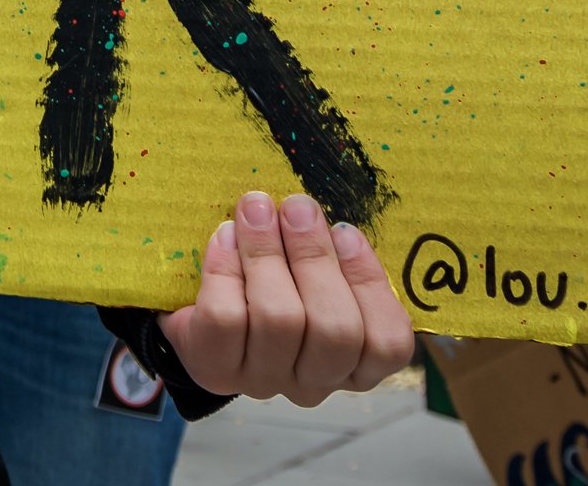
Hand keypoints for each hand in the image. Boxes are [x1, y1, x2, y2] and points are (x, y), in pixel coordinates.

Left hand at [164, 191, 415, 404]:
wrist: (199, 309)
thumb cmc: (272, 281)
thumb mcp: (311, 270)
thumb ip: (330, 252)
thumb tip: (315, 211)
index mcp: (355, 364)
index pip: (388, 343)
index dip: (370, 283)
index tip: (346, 230)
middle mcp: (315, 382)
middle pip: (335, 330)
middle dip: (315, 256)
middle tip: (296, 205)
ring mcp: (265, 381)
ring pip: (280, 320)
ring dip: (267, 253)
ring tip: (256, 209)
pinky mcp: (216, 369)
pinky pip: (226, 318)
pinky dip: (224, 269)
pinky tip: (223, 237)